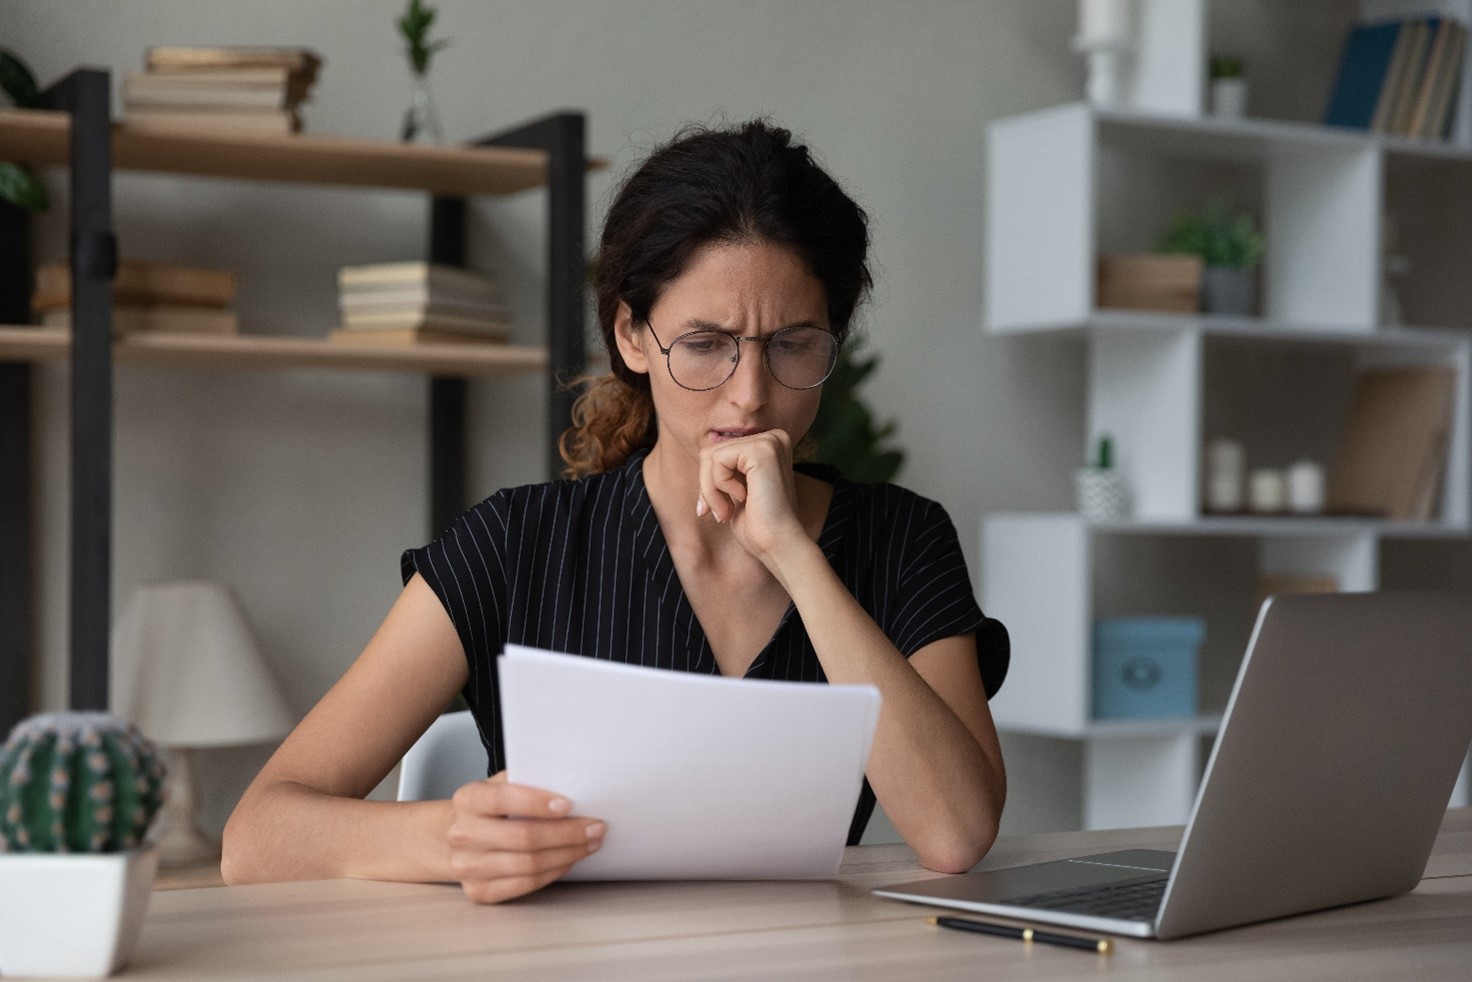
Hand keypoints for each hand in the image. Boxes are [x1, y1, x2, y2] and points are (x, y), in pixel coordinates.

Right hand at [446, 772, 604, 903]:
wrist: (455, 839)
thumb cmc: (488, 809)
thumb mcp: (499, 786)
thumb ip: (527, 781)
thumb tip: (570, 784)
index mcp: (468, 799)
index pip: (502, 799)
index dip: (537, 802)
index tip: (568, 804)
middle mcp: (463, 834)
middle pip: (523, 837)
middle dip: (567, 832)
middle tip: (595, 826)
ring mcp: (468, 867)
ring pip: (528, 864)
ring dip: (567, 854)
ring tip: (590, 843)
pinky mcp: (479, 891)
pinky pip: (525, 884)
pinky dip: (553, 872)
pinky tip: (569, 860)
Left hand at [697, 429, 805, 562]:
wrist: (779, 545)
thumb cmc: (758, 525)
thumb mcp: (737, 490)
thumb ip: (726, 469)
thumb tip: (706, 453)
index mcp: (769, 446)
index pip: (719, 452)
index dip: (710, 484)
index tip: (718, 509)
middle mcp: (773, 438)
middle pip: (711, 452)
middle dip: (708, 487)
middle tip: (721, 514)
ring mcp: (769, 441)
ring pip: (711, 456)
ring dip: (711, 490)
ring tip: (728, 511)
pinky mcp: (762, 449)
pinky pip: (717, 460)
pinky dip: (719, 486)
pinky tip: (742, 499)